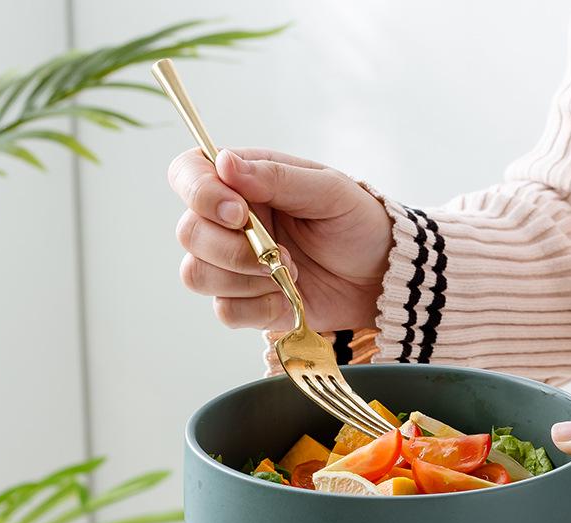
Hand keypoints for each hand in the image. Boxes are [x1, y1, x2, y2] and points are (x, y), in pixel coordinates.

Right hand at [168, 147, 393, 330]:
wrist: (381, 276)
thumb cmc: (358, 224)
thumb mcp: (330, 191)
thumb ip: (277, 178)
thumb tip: (224, 162)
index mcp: (244, 183)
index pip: (189, 175)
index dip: (200, 194)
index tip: (238, 213)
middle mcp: (230, 223)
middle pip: (189, 233)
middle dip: (232, 249)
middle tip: (280, 254)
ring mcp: (235, 265)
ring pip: (198, 274)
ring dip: (245, 280)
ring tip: (290, 274)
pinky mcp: (248, 302)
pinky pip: (225, 311)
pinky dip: (256, 309)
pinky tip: (287, 299)